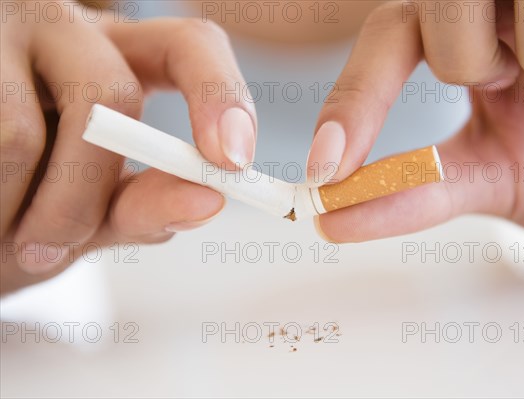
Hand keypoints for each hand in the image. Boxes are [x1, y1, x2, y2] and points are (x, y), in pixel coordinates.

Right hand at [1, 2, 254, 292]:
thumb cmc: (11, 210)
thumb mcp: (82, 210)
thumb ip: (139, 206)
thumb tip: (207, 200)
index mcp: (111, 58)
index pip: (190, 46)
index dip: (220, 96)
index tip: (232, 161)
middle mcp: (61, 27)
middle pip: (111, 95)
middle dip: (81, 196)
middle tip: (46, 251)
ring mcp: (0, 29)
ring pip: (20, 133)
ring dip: (11, 212)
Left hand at [308, 0, 523, 246]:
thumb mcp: (487, 177)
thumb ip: (413, 190)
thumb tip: (333, 217)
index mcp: (457, 37)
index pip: (385, 39)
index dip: (353, 101)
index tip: (326, 170)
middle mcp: (489, 3)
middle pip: (430, 6)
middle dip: (464, 60)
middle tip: (508, 83)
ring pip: (479, 0)